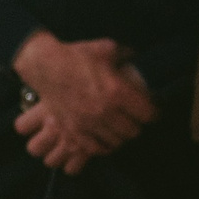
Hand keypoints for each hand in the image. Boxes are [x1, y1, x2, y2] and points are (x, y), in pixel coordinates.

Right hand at [10, 32, 156, 170]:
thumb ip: (126, 55)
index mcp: (117, 92)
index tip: (152, 111)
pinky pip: (95, 149)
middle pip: (133, 131)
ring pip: (116, 142)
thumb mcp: (107, 49)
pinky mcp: (73, 131)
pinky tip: (104, 139)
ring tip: (120, 129)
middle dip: (137, 125)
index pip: (148, 114)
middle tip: (135, 119)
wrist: (45, 66)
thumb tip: (136, 56)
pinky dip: (103, 146)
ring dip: (120, 136)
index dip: (153, 113)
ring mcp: (88, 124)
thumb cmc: (76, 56)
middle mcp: (105, 112)